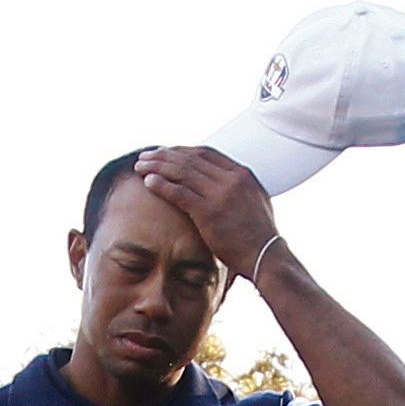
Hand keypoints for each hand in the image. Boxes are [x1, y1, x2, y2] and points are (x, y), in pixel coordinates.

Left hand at [132, 146, 278, 278]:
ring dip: (158, 167)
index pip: (206, 153)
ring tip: (140, 166)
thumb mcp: (253, 201)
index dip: (182, 151)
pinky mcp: (209, 212)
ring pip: (182, 172)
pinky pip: (180, 193)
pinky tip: (148, 182)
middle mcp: (231, 179)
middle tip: (145, 155)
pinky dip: (162, 185)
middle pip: (191, 158)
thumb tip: (221, 182)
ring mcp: (220, 194)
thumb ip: (237, 188)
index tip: (165, 153)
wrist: (264, 255)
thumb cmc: (256, 235)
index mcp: (242, 174)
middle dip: (164, 155)